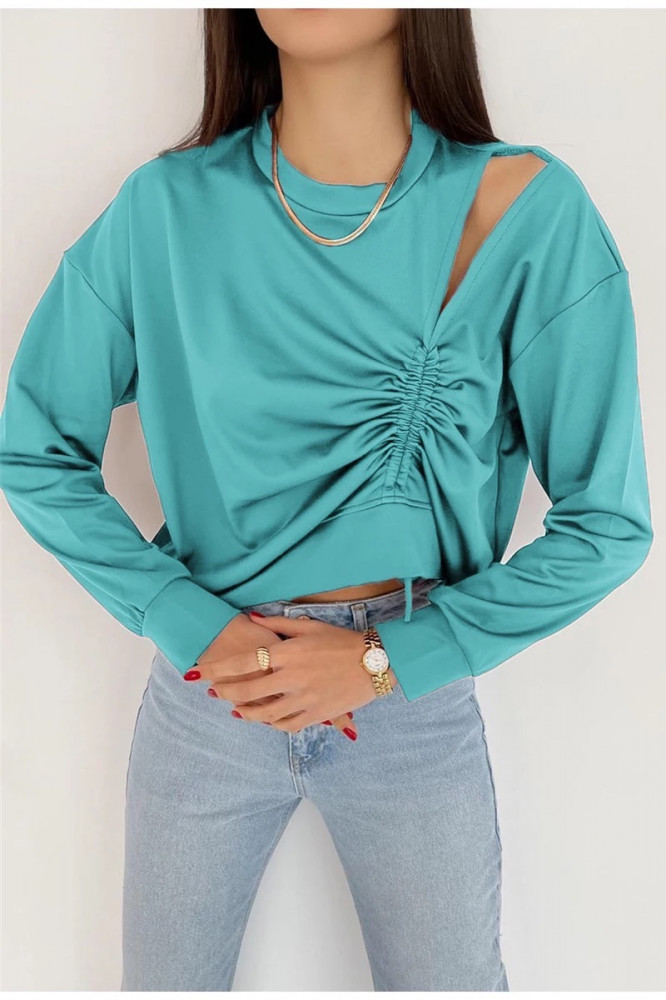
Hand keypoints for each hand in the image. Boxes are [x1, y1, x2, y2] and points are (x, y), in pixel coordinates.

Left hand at [192, 612, 360, 736]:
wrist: (375, 662)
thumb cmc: (341, 640)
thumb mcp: (309, 626)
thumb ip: (278, 624)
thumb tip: (253, 618)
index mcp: (288, 653)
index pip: (243, 663)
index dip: (217, 669)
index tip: (200, 672)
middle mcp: (292, 678)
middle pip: (246, 691)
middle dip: (224, 692)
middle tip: (211, 692)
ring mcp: (304, 699)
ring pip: (263, 713)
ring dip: (243, 712)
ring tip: (233, 708)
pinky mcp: (316, 715)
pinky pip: (286, 724)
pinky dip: (269, 723)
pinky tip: (261, 719)